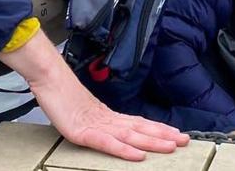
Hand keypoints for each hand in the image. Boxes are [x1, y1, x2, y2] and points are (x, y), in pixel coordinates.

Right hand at [0, 30, 188, 159]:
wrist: (48, 79)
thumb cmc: (62, 95)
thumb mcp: (84, 113)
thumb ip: (100, 122)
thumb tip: (114, 129)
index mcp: (109, 116)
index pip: (139, 123)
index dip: (159, 128)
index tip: (176, 133)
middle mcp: (108, 120)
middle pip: (141, 128)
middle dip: (164, 135)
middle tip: (185, 140)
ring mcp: (97, 125)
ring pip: (131, 135)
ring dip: (153, 141)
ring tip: (171, 146)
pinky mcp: (84, 132)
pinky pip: (107, 143)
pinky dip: (124, 149)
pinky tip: (138, 154)